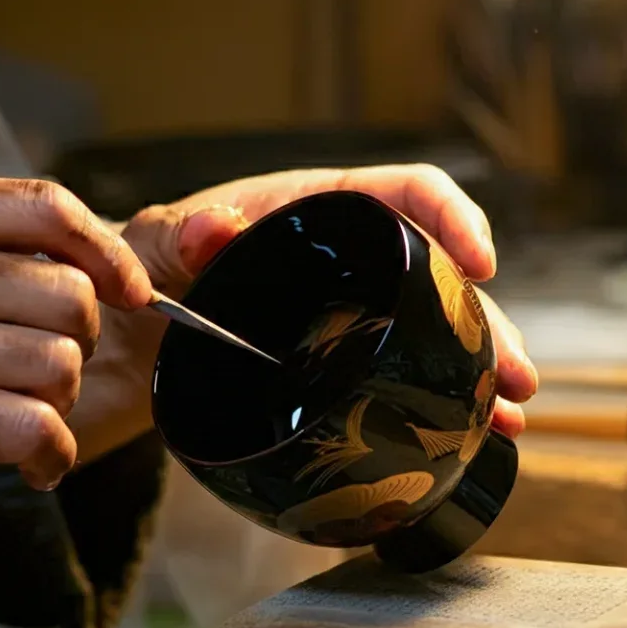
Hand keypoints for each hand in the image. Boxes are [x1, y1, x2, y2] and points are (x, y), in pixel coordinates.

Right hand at [0, 174, 152, 533]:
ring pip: (58, 357)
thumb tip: (37, 265)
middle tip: (44, 373)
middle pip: (66, 289)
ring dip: (60, 402)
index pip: (43, 205)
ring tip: (27, 422)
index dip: (104, 249)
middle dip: (79, 341)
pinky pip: (29, 424)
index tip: (126, 287)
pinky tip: (31, 465)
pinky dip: (48, 454)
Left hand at [68, 165, 537, 463]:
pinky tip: (481, 434)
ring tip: (512, 412)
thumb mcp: (148, 249)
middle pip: (436, 276)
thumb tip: (214, 228)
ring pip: (431, 331)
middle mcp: (340, 261)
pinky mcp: (337, 366)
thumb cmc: (134, 275)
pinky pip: (402, 375)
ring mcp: (344, 316)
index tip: (480, 261)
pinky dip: (444, 403)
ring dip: (479, 368)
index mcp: (310, 211)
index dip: (451, 217)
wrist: (113, 341)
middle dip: (485, 320)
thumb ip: (174, 234)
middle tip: (513, 372)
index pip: (402, 193)